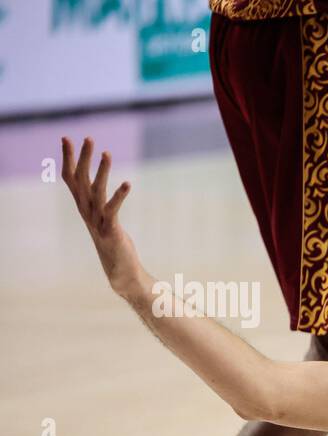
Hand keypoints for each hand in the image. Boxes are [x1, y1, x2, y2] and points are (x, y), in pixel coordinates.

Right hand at [61, 137, 143, 298]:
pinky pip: (113, 210)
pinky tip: (128, 183)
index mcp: (83, 207)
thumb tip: (98, 186)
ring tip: (107, 153)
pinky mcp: (111, 230)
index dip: (68, 158)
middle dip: (83, 157)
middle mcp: (87, 211)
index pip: (71, 177)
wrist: (120, 271)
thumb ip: (99, 202)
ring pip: (96, 191)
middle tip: (88, 137)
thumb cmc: (114, 243)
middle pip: (80, 180)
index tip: (66, 137)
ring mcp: (97, 221)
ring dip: (101, 171)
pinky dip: (119, 196)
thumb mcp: (104, 217)